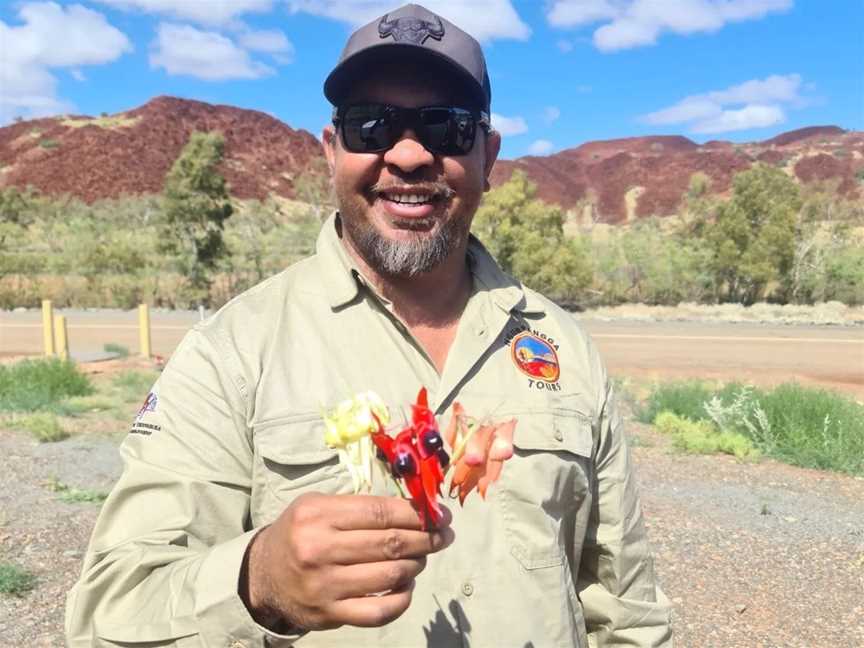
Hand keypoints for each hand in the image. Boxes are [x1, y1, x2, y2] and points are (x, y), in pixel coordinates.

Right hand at [240, 492, 453, 631]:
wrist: (262, 575)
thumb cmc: (299, 533)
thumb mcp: (318, 506)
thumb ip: (361, 506)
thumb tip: (414, 510)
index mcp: (318, 516)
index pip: (380, 512)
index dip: (417, 514)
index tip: (440, 515)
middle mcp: (319, 550)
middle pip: (390, 543)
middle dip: (426, 539)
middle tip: (443, 536)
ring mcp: (325, 586)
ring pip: (390, 575)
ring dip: (416, 566)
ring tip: (422, 558)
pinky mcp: (330, 614)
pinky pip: (379, 611)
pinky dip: (402, 599)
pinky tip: (406, 585)